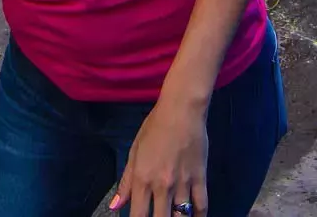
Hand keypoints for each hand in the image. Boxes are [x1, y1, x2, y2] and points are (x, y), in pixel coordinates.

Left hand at [111, 97, 208, 215]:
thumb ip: (126, 182)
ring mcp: (183, 183)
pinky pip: (201, 205)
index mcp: (143, 179)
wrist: (181, 111)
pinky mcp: (200, 178)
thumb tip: (115, 206)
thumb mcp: (135, 152)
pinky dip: (199, 216)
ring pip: (182, 216)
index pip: (138, 216)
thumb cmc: (154, 128)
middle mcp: (162, 185)